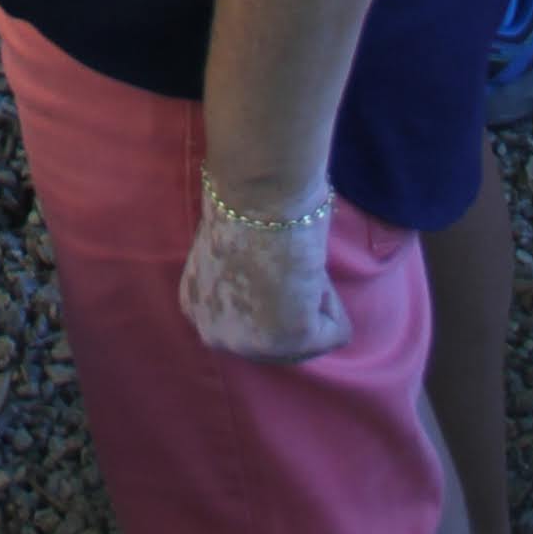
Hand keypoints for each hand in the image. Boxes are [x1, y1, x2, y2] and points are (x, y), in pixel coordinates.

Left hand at [179, 188, 347, 363]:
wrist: (257, 187)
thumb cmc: (248, 197)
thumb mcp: (232, 254)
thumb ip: (244, 283)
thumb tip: (277, 289)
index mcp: (197, 307)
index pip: (251, 321)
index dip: (271, 286)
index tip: (262, 254)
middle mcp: (214, 335)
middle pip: (281, 340)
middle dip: (294, 301)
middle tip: (282, 258)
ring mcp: (249, 346)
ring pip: (310, 338)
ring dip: (313, 298)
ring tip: (292, 262)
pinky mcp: (288, 343)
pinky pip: (336, 332)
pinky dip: (332, 298)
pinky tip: (305, 270)